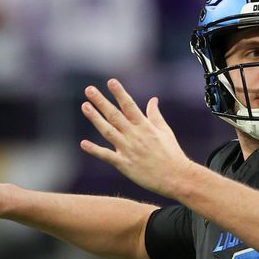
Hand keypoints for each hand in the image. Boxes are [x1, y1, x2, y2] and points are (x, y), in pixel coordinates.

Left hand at [81, 78, 194, 197]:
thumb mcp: (165, 131)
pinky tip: (83, 143)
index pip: (129, 106)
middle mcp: (135, 136)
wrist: (175, 177)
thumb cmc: (172, 154)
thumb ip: (155, 115)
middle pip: (115, 115)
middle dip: (101, 101)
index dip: (119, 93)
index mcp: (145, 127)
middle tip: (89, 89)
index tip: (110, 81)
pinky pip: (107, 156)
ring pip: (108, 131)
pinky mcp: (124, 164)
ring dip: (95, 118)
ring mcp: (128, 150)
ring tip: (85, 106)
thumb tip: (153, 99)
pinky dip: (95, 150)